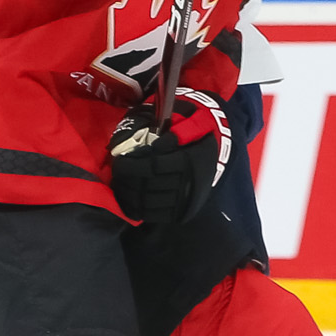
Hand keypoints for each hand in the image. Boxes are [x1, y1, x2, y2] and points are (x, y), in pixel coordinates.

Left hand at [109, 89, 232, 224]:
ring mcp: (188, 198)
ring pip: (152, 203)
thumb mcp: (186, 121)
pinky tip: (131, 203)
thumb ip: (168, 130)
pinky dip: (142, 211)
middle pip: (150, 186)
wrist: (218, 146)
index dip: (132, 167)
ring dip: (131, 198)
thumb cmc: (195, 129)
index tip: (119, 164)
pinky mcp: (185, 210)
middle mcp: (189, 182)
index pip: (153, 167)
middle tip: (116, 177)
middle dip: (128, 183)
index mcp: (189, 160)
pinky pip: (159, 215)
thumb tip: (153, 145)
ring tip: (121, 188)